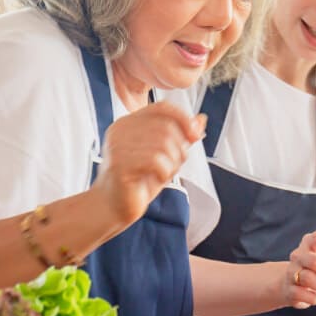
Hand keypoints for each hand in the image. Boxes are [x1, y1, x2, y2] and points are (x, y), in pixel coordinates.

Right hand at [92, 104, 204, 225]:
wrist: (114, 207)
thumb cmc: (140, 181)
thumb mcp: (166, 156)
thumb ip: (181, 137)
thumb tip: (201, 119)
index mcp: (129, 123)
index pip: (162, 108)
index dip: (184, 118)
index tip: (195, 136)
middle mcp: (120, 130)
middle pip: (167, 127)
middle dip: (180, 148)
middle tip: (174, 165)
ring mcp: (117, 146)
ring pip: (163, 144)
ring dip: (173, 163)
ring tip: (164, 174)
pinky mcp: (119, 165)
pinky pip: (155, 161)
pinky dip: (164, 172)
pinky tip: (157, 179)